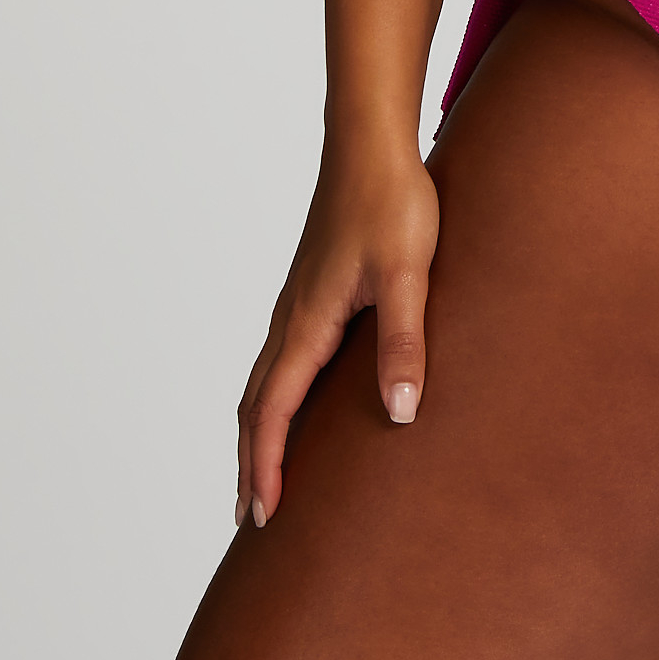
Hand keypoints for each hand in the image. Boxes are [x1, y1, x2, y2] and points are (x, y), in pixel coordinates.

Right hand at [236, 127, 440, 529]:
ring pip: (263, 380)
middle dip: (250, 461)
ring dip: (257, 431)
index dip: (266, 465)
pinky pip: (280, 358)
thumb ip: (403, 341)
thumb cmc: (392, 202)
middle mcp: (292, 318)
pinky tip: (294, 401)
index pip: (273, 411)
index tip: (263, 514)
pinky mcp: (312, 289)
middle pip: (254, 405)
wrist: (372, 143)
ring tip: (261, 473)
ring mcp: (298, 303)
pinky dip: (272, 397)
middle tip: (251, 516)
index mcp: (307, 323)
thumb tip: (399, 415)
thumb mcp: (408, 273)